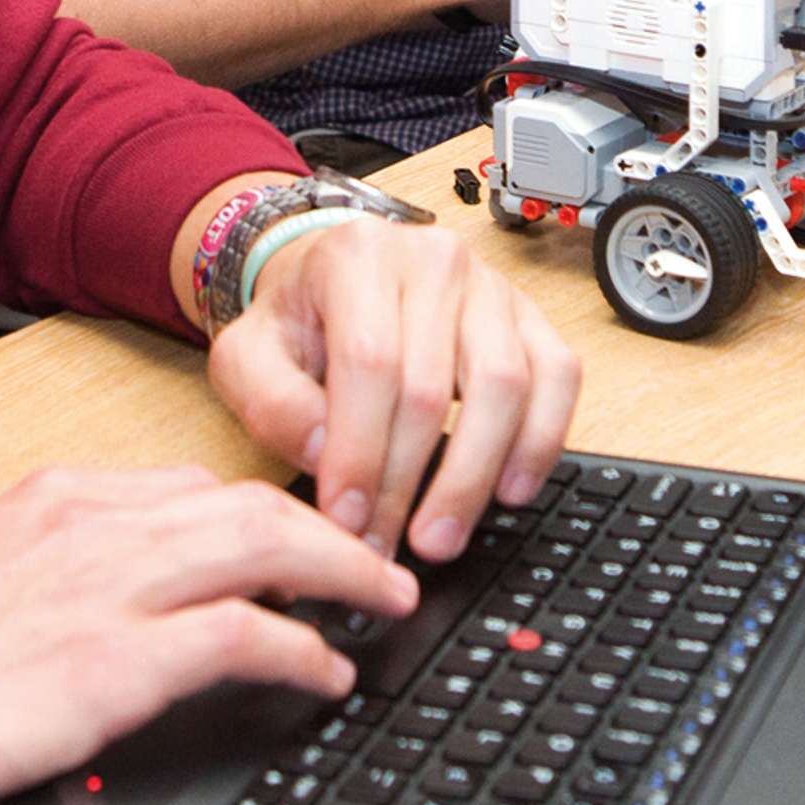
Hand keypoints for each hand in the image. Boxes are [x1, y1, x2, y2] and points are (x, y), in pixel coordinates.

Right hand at [0, 463, 416, 804]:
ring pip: (264, 543)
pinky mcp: (110, 661)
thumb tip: (102, 602)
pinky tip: (328, 671)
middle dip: (328, 528)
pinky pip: (242, 633)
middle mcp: (88, 523)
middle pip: (247, 500)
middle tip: (378, 565)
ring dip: (343, 573)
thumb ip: (48, 571)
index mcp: (53, 499)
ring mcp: (103, 587)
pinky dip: (302, 646)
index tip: (302, 537)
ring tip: (386, 604)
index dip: (263, 511)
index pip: (189, 486)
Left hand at [210, 214, 582, 567]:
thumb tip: (324, 453)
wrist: (334, 280)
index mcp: (357, 258)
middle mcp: (433, 261)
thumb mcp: (246, 354)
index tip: (347, 518)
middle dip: (406, 484)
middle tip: (384, 546)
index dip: (360, 451)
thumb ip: (270, 402)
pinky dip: (542, 439)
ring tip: (439, 536)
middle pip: (431, 386)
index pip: (368, 361)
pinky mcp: (530, 317)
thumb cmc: (296, 321)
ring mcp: (491, 287)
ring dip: (473, 476)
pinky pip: (558, 377)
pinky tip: (509, 489)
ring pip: (504, 385)